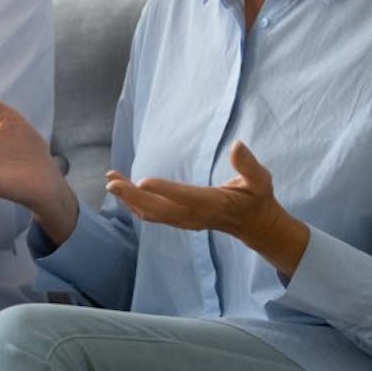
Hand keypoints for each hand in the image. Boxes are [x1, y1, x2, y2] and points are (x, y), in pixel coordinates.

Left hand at [105, 140, 308, 276]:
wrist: (254, 226)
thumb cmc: (257, 199)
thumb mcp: (261, 181)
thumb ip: (249, 166)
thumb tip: (237, 145)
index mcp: (214, 204)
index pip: (187, 198)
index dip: (165, 190)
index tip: (143, 181)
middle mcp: (195, 216)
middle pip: (160, 210)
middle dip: (134, 197)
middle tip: (112, 182)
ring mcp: (185, 221)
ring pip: (152, 214)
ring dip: (129, 199)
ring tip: (110, 181)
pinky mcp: (179, 220)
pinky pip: (153, 215)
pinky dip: (134, 203)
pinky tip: (121, 190)